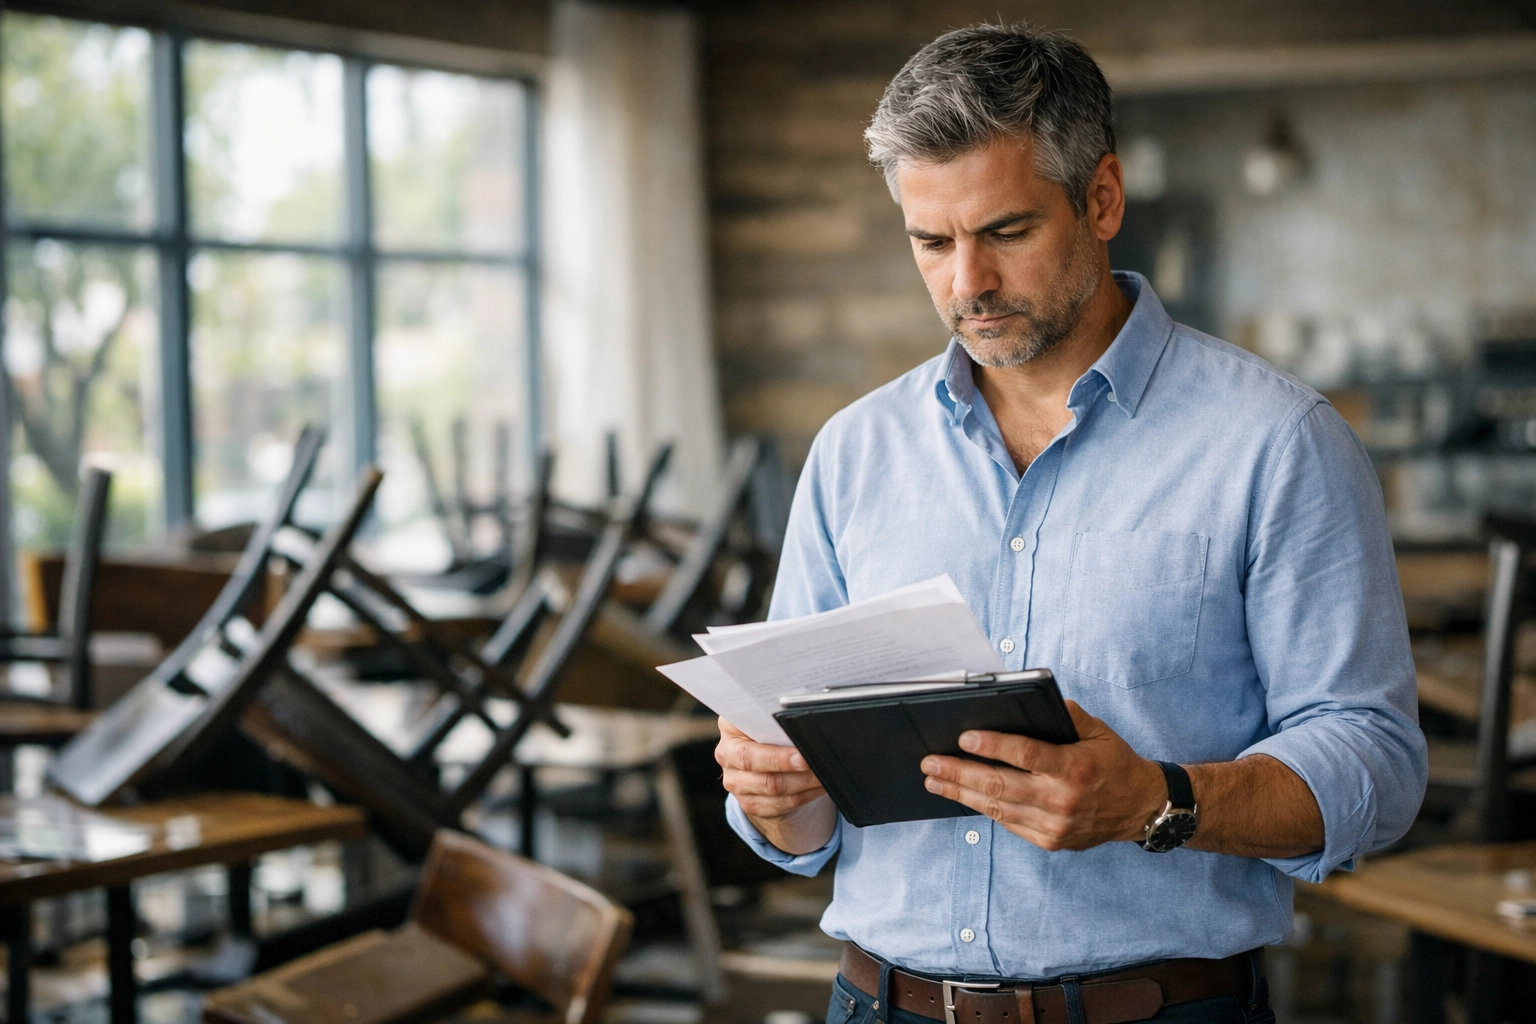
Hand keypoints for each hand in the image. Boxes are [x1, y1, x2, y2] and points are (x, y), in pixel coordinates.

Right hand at [715, 717, 835, 853]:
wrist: (770, 764)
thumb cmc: (775, 735)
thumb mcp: (773, 722)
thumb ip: (782, 723)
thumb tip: (806, 727)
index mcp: (730, 725)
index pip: (744, 730)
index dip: (768, 738)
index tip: (796, 743)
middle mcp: (727, 753)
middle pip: (752, 760)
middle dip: (785, 762)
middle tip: (809, 760)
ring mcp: (735, 781)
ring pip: (770, 785)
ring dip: (802, 781)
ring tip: (823, 773)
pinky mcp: (748, 803)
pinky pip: (779, 804)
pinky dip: (804, 795)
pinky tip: (818, 787)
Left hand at [920, 700, 1165, 850]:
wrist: (1142, 808)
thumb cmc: (1115, 763)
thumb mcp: (1098, 731)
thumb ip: (1067, 715)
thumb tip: (1034, 700)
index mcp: (1074, 767)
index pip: (1024, 754)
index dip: (992, 745)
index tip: (963, 737)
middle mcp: (1062, 799)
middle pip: (1000, 785)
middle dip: (959, 773)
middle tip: (930, 763)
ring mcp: (1054, 824)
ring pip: (998, 808)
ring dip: (961, 794)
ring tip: (934, 782)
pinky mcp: (1050, 840)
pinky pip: (1009, 823)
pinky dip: (984, 809)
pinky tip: (963, 797)